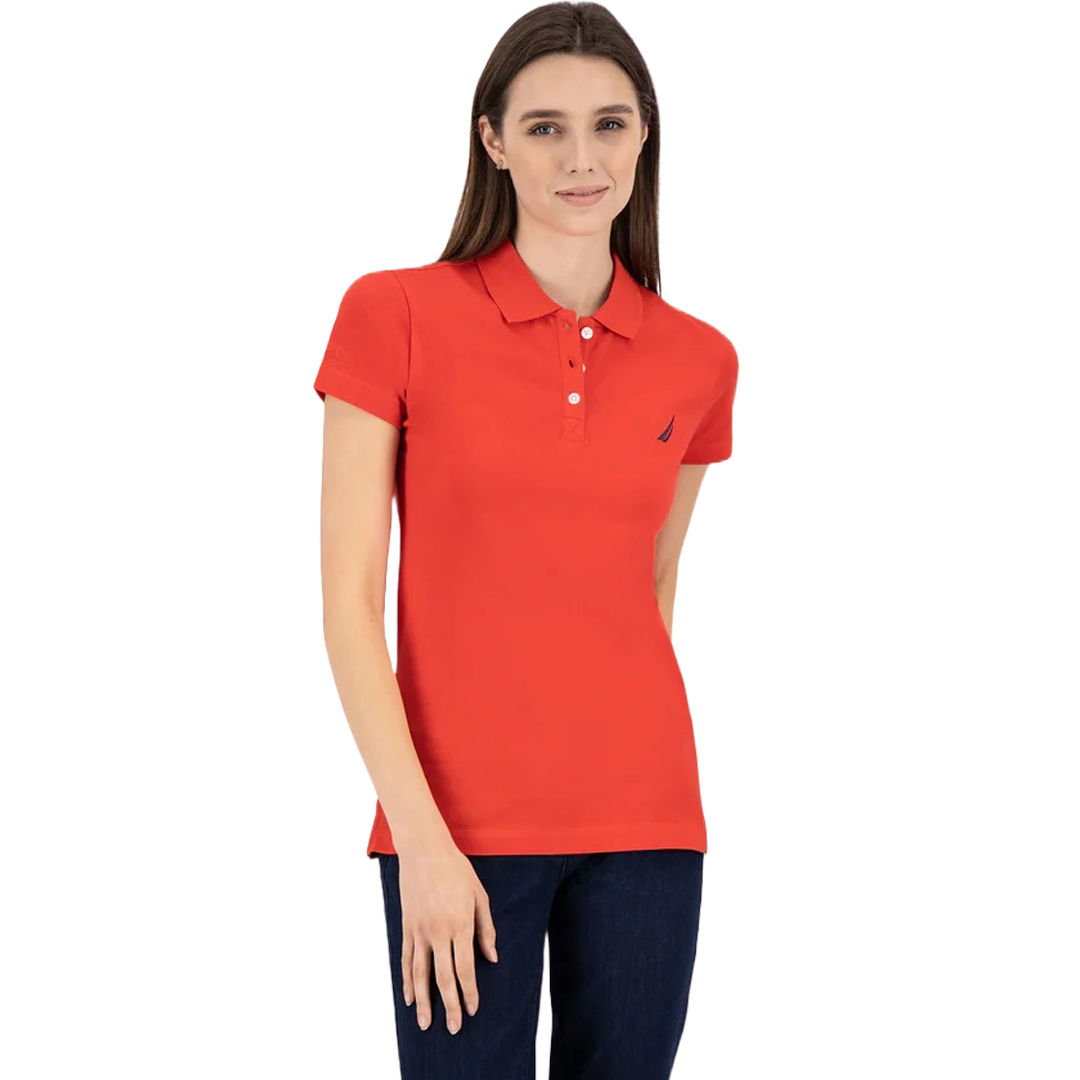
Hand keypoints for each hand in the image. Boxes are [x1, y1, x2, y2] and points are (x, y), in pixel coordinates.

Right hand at [396, 840, 498, 1033]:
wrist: (424, 850)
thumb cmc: (456, 870)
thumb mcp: (479, 896)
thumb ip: (486, 929)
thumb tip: (492, 957)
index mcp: (460, 924)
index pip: (465, 967)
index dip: (469, 991)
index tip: (473, 1009)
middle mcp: (438, 931)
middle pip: (443, 977)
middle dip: (449, 1005)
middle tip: (454, 1028)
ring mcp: (419, 930)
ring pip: (420, 973)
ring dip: (423, 1001)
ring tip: (425, 1023)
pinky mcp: (406, 926)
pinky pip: (406, 959)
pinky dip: (407, 980)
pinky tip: (409, 997)